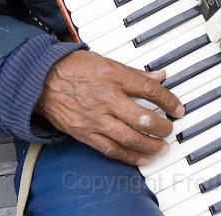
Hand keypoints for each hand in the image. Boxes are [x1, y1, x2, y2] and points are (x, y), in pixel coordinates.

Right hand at [36, 50, 184, 165]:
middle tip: (170, 128)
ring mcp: (96, 118)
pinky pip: (112, 149)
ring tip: (162, 146)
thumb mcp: (106, 61)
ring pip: (129, 137)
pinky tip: (142, 158)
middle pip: (142, 116)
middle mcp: (106, 98)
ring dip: (150, 145)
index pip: (148, 89)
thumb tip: (158, 77)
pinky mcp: (86, 133)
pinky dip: (130, 157)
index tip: (178, 107)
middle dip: (162, 126)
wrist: (42, 80)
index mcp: (113, 76)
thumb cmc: (73, 67)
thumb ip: (133, 73)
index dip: (168, 99)